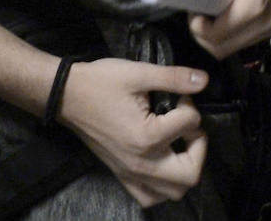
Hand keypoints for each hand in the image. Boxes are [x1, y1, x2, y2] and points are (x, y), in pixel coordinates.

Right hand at [59, 58, 208, 207]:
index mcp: (147, 137)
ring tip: (178, 142)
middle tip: (187, 123)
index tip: (178, 92)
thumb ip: (173, 77)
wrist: (67, 95)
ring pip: (174, 192)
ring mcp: (131, 174)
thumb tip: (203, 80)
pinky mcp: (121, 176)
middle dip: (198, 145)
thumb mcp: (139, 72)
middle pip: (190, 174)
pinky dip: (163, 186)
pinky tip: (162, 161)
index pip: (190, 123)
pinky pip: (150, 197)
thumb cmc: (101, 82)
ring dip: (184, 169)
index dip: (189, 102)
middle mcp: (141, 164)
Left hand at [189, 0, 270, 58]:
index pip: (215, 37)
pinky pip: (248, 40)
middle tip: (199, 12)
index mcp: (254, 7)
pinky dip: (234, 33)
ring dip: (219, 36)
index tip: (192, 9)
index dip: (196, 27)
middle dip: (204, 35)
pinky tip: (230, 12)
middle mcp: (268, 23)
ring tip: (214, 10)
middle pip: (223, 49)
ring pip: (235, 48)